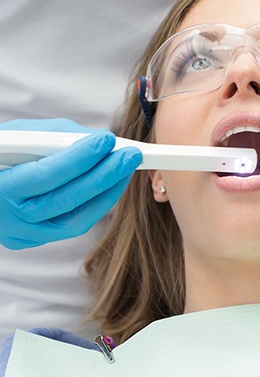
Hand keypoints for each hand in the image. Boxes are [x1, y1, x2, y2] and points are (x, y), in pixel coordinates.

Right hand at [0, 118, 141, 249]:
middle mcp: (10, 219)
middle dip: (104, 175)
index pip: (45, 175)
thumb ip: (51, 138)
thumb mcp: (13, 138)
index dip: (79, 158)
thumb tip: (95, 140)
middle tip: (130, 155)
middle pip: (67, 200)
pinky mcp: (33, 239)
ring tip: (126, 168)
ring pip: (75, 219)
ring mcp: (23, 235)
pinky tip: (111, 185)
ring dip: (106, 191)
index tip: (107, 139)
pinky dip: (94, 205)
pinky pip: (72, 225)